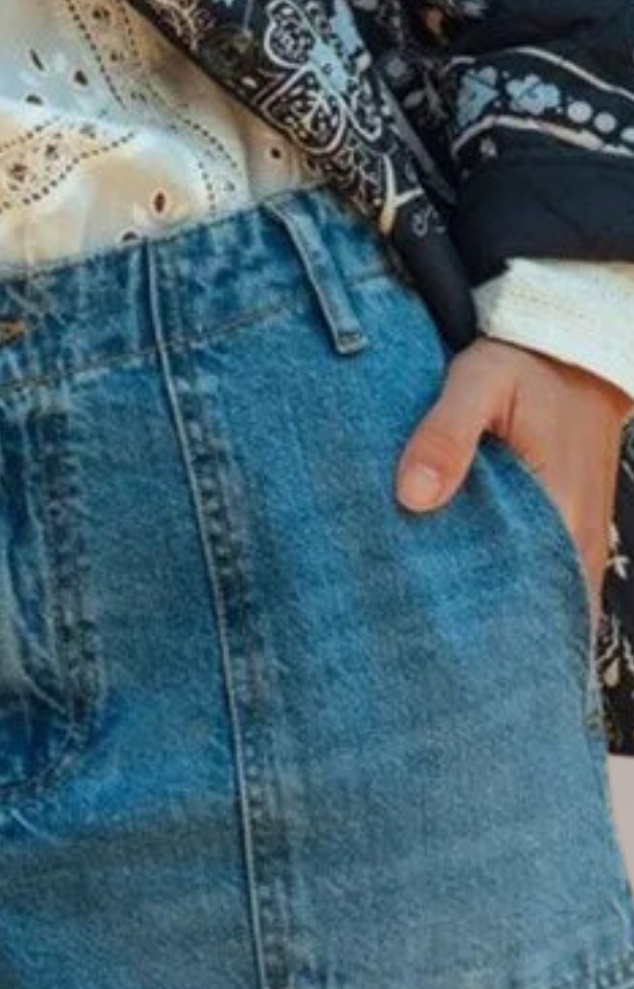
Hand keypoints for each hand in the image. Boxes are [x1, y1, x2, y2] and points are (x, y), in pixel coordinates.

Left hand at [395, 334, 630, 645]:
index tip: (420, 639)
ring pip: (536, 600)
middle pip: (527, 612)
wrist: (569, 349)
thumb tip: (412, 496)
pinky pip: (542, 578)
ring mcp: (577, 542)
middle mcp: (578, 544)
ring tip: (425, 622)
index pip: (523, 605)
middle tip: (409, 637)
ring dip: (490, 609)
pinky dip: (507, 588)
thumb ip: (446, 435)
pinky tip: (460, 590)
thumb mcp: (478, 382)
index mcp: (561, 517)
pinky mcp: (568, 531)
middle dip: (476, 629)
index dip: (475, 628)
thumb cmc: (523, 365)